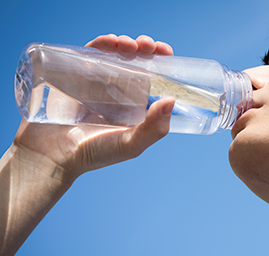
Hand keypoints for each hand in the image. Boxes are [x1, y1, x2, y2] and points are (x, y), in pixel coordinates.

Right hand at [13, 34, 175, 180]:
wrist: (51, 154)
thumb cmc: (94, 153)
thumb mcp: (130, 145)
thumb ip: (154, 129)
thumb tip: (171, 100)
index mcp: (135, 105)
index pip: (153, 77)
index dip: (161, 62)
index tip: (166, 52)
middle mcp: (118, 91)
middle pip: (136, 61)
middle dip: (145, 48)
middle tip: (149, 46)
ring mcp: (96, 81)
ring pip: (115, 54)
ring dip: (126, 43)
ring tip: (131, 45)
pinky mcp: (75, 75)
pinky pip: (90, 53)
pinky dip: (102, 43)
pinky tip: (111, 42)